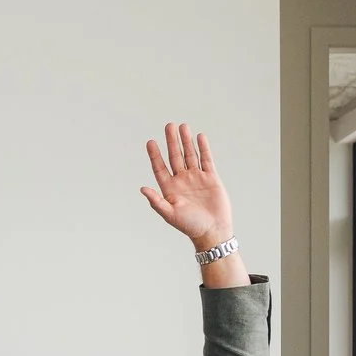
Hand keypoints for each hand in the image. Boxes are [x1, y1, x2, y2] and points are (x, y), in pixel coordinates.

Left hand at [138, 123, 234, 250]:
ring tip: (183, 126)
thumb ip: (156, 201)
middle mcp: (182, 180)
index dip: (155, 155)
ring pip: (190, 155)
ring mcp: (196, 178)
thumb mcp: (169, 214)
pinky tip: (199, 137)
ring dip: (186, 141)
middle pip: (175, 156)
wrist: (212, 230)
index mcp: (169, 188)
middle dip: (171, 141)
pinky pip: (206, 159)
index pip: (160, 167)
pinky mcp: (210, 178)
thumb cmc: (189, 225)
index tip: (150, 142)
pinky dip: (203, 148)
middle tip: (168, 125)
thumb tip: (142, 188)